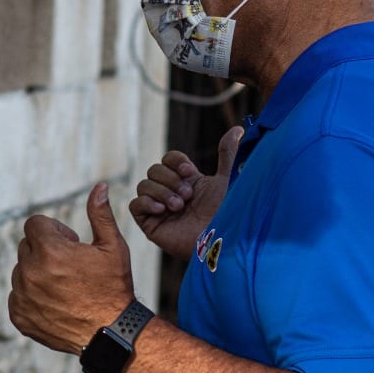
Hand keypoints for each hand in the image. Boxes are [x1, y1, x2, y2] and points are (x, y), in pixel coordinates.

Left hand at [8, 183, 133, 354]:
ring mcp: (22, 296)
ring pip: (21, 271)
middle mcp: (30, 272)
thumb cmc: (114, 287)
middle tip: (69, 266)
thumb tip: (99, 186)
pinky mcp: (18, 315)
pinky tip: (55, 303)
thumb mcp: (112, 247)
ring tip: (64, 286)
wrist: (111, 333)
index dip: (54, 231)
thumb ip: (100, 214)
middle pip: (26, 246)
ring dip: (38, 273)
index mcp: (49, 250)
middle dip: (45, 251)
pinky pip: (17, 295)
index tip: (71, 244)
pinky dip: (32, 297)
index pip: (34, 224)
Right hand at [130, 126, 242, 260]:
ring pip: (143, 185)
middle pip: (154, 170)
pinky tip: (163, 210)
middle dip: (169, 180)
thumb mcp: (227, 181)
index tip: (187, 171)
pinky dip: (147, 203)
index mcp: (187, 181)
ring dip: (161, 192)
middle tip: (187, 196)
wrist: (222, 243)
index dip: (174, 162)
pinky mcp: (150, 224)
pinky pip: (135, 205)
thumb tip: (237, 129)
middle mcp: (171, 192)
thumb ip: (227, 155)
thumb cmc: (228, 214)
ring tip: (179, 206)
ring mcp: (159, 208)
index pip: (168, 159)